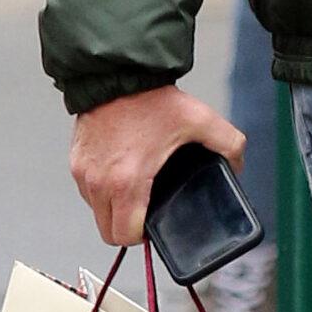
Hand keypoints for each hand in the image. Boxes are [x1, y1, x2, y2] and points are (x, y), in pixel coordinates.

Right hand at [70, 87, 245, 249]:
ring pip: (96, 211)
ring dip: (114, 210)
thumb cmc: (152, 99)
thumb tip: (236, 165)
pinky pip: (87, 190)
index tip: (154, 226)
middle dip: (127, 230)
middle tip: (147, 214)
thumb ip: (229, 145)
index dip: (142, 238)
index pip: (125, 236)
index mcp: (128, 181)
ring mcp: (83, 172)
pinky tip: (121, 174)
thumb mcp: (201, 121)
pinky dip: (102, 190)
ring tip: (136, 191)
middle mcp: (99, 182)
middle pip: (107, 231)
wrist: (117, 73)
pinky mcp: (75, 160)